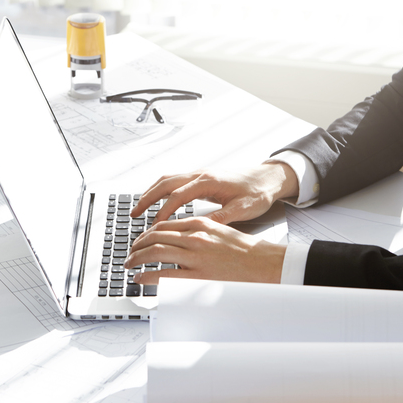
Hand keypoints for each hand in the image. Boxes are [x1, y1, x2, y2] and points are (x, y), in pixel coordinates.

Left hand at [124, 217, 286, 284]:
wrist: (266, 264)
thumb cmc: (247, 251)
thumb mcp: (222, 231)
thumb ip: (201, 232)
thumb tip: (182, 240)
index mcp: (201, 224)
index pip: (164, 225)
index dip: (147, 233)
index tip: (141, 240)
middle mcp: (195, 237)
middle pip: (155, 237)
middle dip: (137, 245)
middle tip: (130, 253)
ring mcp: (196, 256)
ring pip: (155, 252)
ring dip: (137, 258)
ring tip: (129, 264)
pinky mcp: (198, 275)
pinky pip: (163, 274)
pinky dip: (147, 275)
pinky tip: (140, 277)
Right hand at [130, 163, 298, 224]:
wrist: (269, 177)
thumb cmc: (258, 192)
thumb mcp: (243, 209)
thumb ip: (221, 218)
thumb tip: (201, 228)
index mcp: (209, 182)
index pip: (178, 197)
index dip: (163, 212)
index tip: (153, 227)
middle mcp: (201, 174)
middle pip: (165, 184)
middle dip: (147, 199)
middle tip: (133, 215)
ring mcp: (200, 174)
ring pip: (167, 180)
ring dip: (151, 193)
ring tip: (138, 209)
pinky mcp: (201, 177)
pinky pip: (174, 181)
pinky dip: (161, 190)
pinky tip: (157, 201)